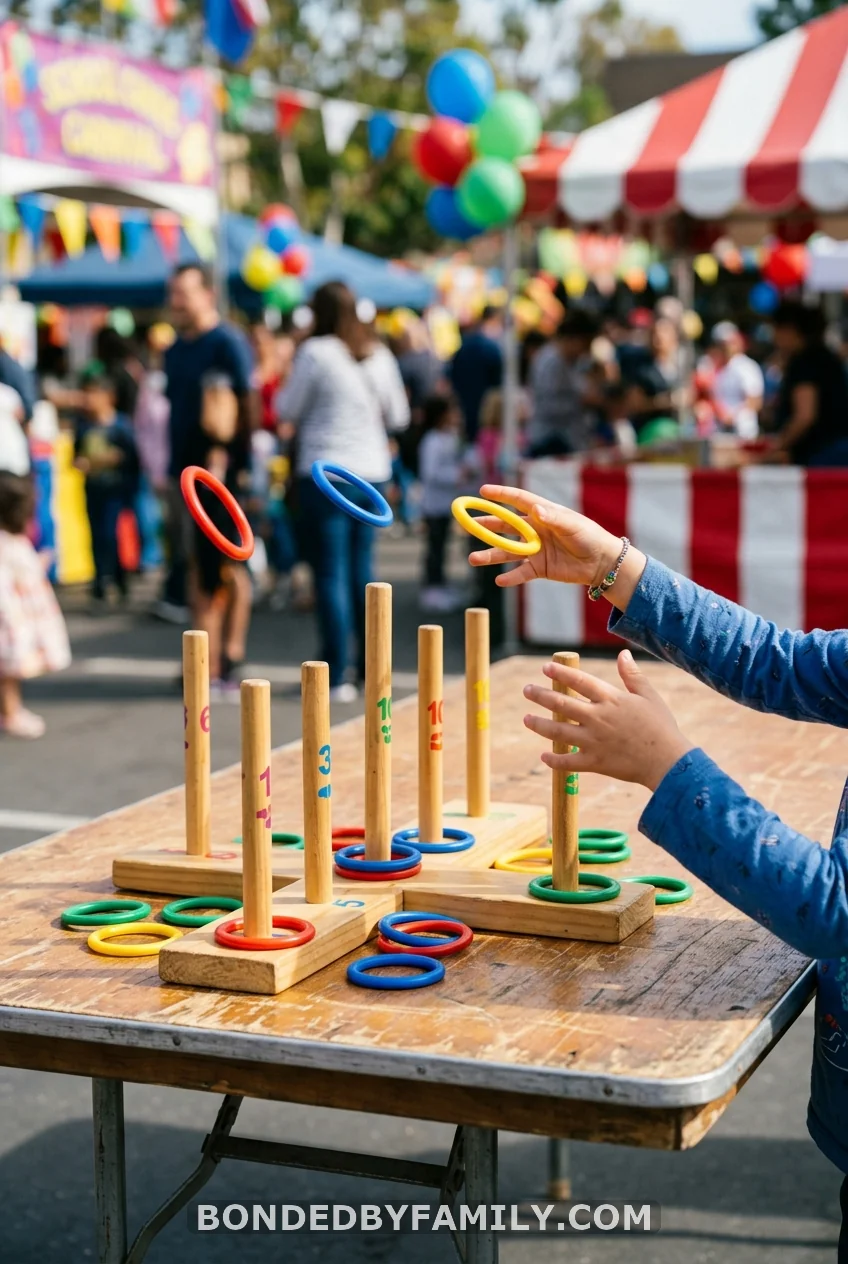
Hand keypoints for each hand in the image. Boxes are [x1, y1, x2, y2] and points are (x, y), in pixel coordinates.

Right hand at [467, 484, 646, 609]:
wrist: (602, 563)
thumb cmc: (590, 536)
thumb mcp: (573, 525)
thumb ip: (553, 518)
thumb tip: (536, 511)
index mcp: (543, 513)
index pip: (518, 501)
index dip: (500, 495)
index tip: (482, 491)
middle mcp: (534, 530)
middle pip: (505, 527)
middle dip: (486, 525)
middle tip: (467, 524)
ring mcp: (534, 550)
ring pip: (507, 551)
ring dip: (490, 555)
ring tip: (473, 558)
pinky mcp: (539, 568)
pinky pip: (520, 573)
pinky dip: (511, 577)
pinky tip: (499, 580)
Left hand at [523, 651, 693, 791]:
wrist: (668, 761)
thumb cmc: (661, 727)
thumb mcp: (649, 696)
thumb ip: (632, 675)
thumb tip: (622, 654)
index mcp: (611, 699)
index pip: (579, 681)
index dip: (560, 673)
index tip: (545, 668)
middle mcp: (598, 718)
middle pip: (561, 704)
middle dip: (540, 696)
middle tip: (526, 690)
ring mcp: (594, 741)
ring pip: (558, 732)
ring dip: (539, 725)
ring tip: (526, 719)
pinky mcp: (595, 762)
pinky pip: (568, 763)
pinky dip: (554, 760)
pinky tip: (544, 756)